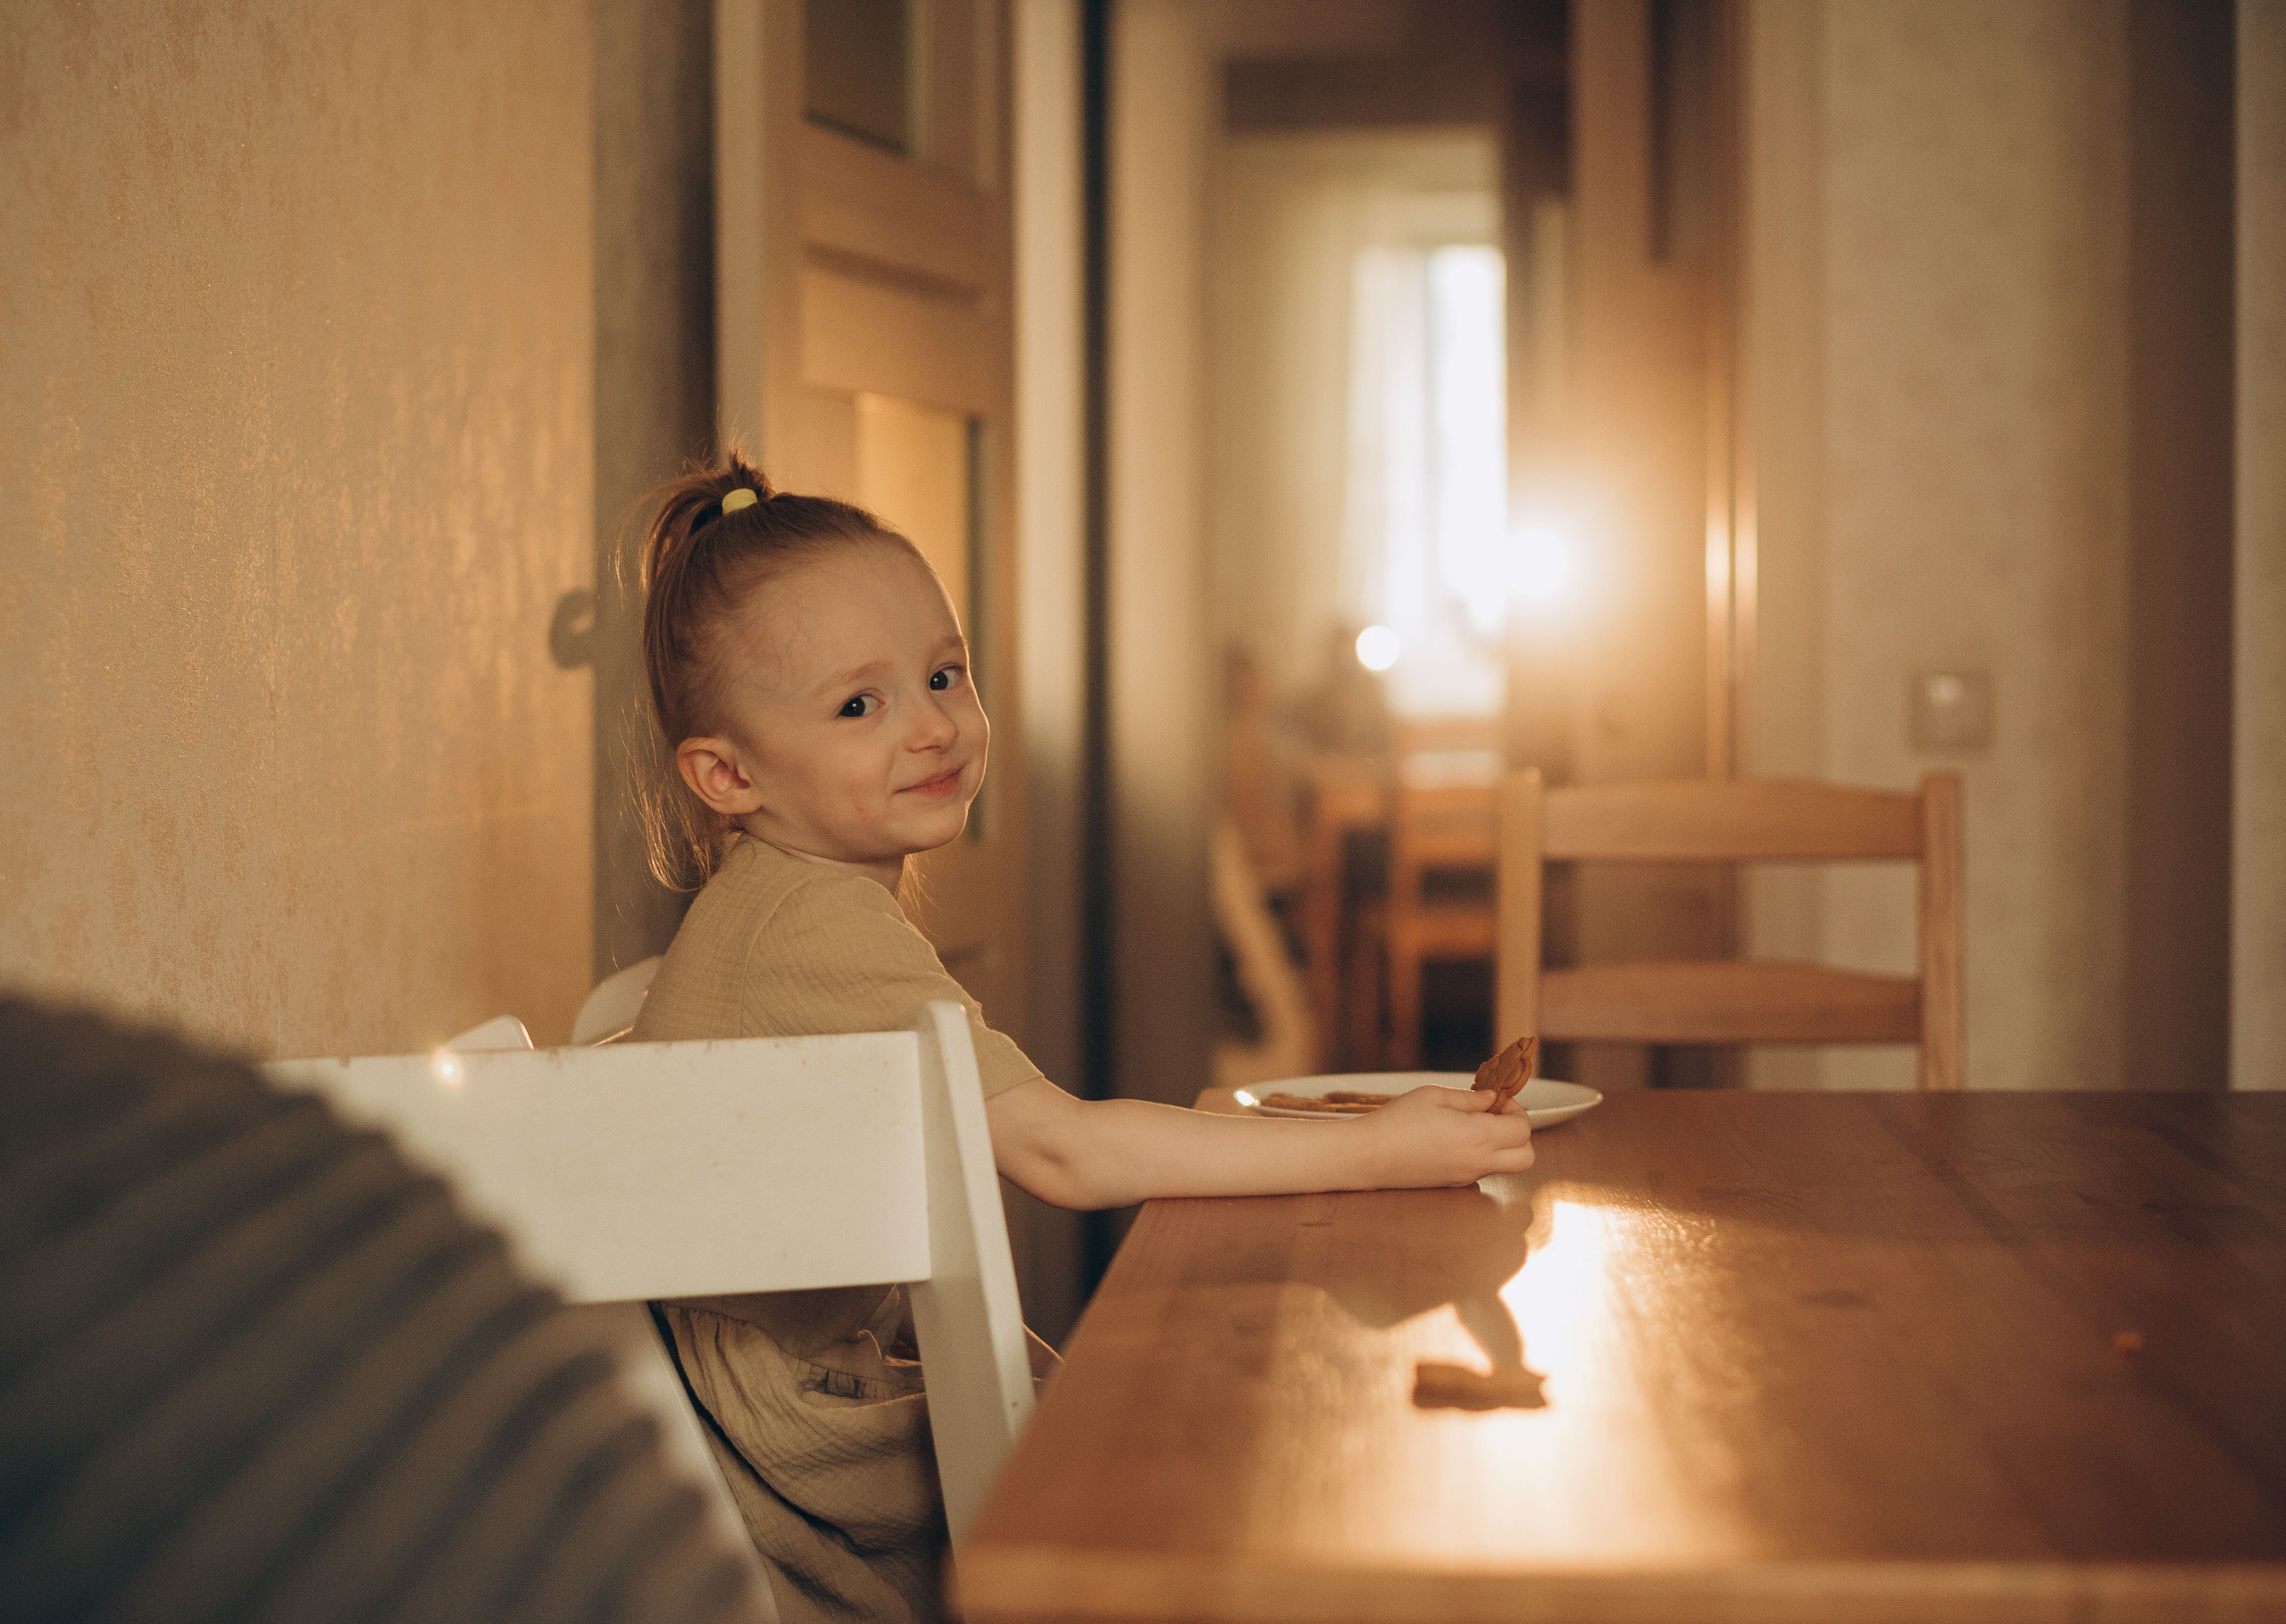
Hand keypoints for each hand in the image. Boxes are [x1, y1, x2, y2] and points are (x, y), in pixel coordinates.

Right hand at [1362, 1085, 1533, 1186]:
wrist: (1369, 1156)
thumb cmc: (1398, 1121)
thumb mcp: (1434, 1095)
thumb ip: (1470, 1098)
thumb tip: (1491, 1099)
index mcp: (1478, 1137)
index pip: (1522, 1129)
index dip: (1515, 1110)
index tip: (1495, 1100)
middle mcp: (1478, 1162)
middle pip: (1526, 1156)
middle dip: (1519, 1134)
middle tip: (1494, 1117)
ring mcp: (1466, 1177)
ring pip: (1505, 1165)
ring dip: (1500, 1145)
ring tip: (1471, 1127)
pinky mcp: (1452, 1184)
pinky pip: (1481, 1171)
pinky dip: (1480, 1155)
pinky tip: (1453, 1140)